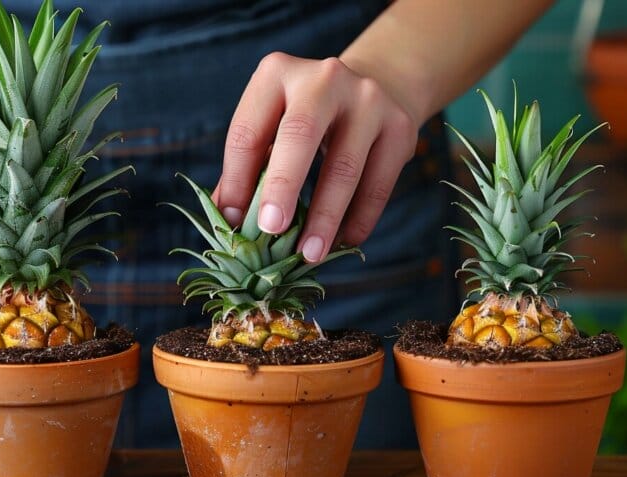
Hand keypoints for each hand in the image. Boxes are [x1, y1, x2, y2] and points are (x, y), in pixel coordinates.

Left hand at [215, 53, 419, 261]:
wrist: (376, 86)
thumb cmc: (305, 119)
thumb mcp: (272, 127)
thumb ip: (248, 169)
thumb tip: (226, 221)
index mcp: (276, 74)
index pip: (248, 132)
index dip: (237, 180)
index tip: (231, 222)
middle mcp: (323, 79)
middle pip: (299, 136)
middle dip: (282, 187)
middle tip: (270, 230)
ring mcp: (368, 99)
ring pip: (344, 167)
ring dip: (325, 218)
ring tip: (310, 253)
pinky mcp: (400, 126)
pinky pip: (378, 184)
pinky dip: (360, 219)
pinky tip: (345, 241)